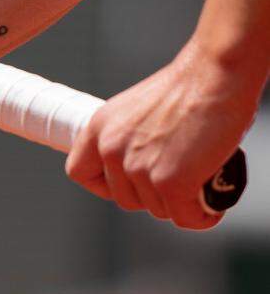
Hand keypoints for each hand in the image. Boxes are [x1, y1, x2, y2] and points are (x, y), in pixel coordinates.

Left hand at [65, 40, 257, 228]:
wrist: (214, 75)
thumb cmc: (185, 88)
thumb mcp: (135, 110)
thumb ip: (126, 136)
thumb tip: (138, 163)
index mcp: (98, 129)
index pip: (78, 172)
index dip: (103, 185)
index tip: (127, 183)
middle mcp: (111, 150)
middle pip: (125, 198)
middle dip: (151, 195)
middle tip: (177, 180)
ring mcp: (139, 168)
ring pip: (157, 209)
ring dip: (179, 203)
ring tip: (198, 181)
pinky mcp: (170, 182)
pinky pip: (185, 218)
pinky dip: (201, 216)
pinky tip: (210, 205)